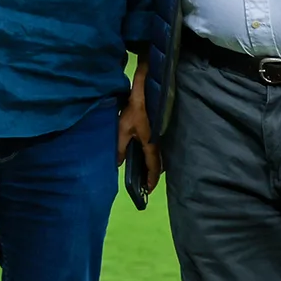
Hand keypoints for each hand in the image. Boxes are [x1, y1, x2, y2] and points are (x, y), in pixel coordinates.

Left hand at [117, 60, 161, 194]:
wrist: (147, 89)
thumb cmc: (135, 110)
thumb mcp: (122, 129)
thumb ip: (120, 147)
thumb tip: (119, 163)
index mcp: (151, 145)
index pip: (154, 167)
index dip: (151, 180)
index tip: (148, 191)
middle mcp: (159, 142)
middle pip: (159, 163)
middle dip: (153, 174)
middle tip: (145, 183)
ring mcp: (161, 135)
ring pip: (159, 155)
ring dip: (154, 164)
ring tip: (144, 171)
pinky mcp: (159, 128)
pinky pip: (158, 146)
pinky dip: (153, 154)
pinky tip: (145, 154)